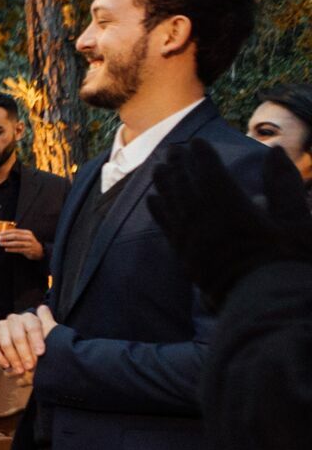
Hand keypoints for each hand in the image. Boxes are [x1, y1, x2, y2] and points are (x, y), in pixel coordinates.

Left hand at [0, 227, 44, 259]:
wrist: (39, 251)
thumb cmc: (29, 243)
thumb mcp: (25, 237)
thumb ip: (17, 235)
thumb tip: (4, 235)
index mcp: (27, 232)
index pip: (15, 231)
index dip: (7, 232)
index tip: (0, 233)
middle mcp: (28, 237)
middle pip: (15, 236)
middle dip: (5, 237)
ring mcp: (29, 244)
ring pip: (16, 243)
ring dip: (7, 243)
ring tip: (0, 244)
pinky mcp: (28, 250)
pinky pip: (18, 249)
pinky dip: (11, 249)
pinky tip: (6, 249)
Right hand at [0, 305, 56, 378]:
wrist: (27, 359)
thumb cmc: (39, 348)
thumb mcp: (49, 337)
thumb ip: (48, 323)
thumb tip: (42, 308)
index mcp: (29, 318)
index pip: (32, 326)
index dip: (36, 340)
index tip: (41, 353)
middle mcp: (14, 319)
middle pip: (18, 335)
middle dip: (24, 353)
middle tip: (30, 366)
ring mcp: (1, 325)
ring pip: (5, 342)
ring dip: (13, 358)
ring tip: (20, 370)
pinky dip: (0, 358)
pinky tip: (7, 366)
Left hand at [148, 137, 311, 308]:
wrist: (269, 307)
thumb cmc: (290, 263)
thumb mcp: (299, 221)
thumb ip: (284, 185)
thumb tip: (274, 151)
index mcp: (232, 208)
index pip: (210, 173)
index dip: (202, 156)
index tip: (196, 142)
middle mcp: (204, 221)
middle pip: (185, 186)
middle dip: (179, 166)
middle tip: (172, 150)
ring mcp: (192, 242)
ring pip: (172, 205)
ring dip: (164, 184)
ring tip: (158, 168)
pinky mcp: (186, 260)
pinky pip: (167, 229)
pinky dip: (159, 211)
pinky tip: (152, 200)